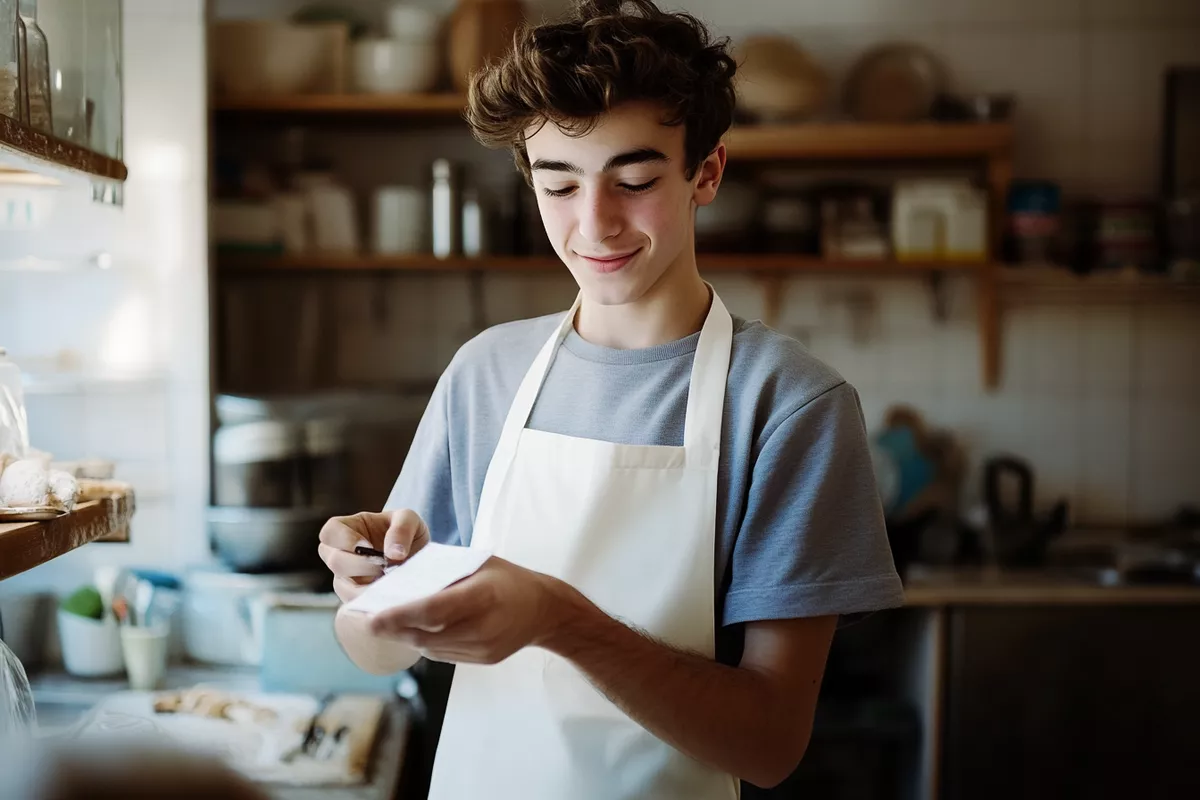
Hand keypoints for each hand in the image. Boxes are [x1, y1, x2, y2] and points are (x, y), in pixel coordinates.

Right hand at [318, 509, 429, 602]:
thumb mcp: (410, 520)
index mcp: (348, 528)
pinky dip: (371, 600)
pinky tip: (388, 594)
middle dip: (359, 565)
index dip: (344, 539)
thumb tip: (393, 554)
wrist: (422, 560)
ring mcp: (347, 578)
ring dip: (365, 585)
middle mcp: (342, 553)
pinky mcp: (356, 597)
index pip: (330, 531)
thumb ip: (401, 529)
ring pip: (342, 585)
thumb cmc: (409, 533)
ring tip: (389, 580)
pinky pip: (355, 603)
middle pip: (334, 561)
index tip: (368, 546)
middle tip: (384, 566)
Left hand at [367, 557, 573, 664]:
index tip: (371, 617)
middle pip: (426, 633)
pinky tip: (415, 631)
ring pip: (431, 648)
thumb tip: (399, 579)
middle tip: (366, 620)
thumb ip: (443, 574)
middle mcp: (483, 626)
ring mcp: (484, 648)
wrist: (545, 610)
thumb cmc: (507, 578)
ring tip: (385, 625)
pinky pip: (443, 654)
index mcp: (483, 595)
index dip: (399, 616)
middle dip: (393, 629)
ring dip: (406, 636)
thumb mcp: (478, 564)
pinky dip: (425, 642)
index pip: (433, 610)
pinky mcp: (483, 660)